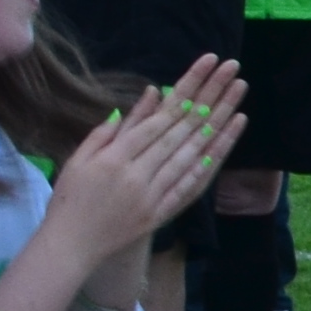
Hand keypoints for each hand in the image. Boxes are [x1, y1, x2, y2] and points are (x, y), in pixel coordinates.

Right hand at [46, 58, 248, 241]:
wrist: (71, 245)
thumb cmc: (71, 197)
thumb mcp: (81, 158)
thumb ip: (112, 128)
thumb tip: (148, 97)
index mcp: (115, 157)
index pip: (159, 116)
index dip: (186, 88)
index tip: (206, 64)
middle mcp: (138, 173)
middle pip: (182, 128)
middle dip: (210, 96)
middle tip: (232, 69)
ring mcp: (154, 194)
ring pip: (193, 152)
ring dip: (219, 122)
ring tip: (239, 96)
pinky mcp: (163, 212)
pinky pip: (193, 183)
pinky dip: (211, 159)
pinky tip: (228, 137)